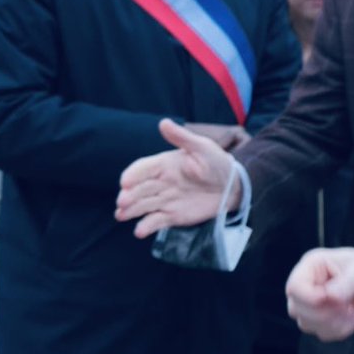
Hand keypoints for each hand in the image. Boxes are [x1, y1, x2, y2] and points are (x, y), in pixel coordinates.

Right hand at [115, 118, 239, 237]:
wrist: (233, 186)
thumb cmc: (217, 162)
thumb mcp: (202, 147)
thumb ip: (182, 138)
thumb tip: (163, 122)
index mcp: (164, 164)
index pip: (143, 169)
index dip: (133, 175)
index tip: (125, 182)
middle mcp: (161, 183)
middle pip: (139, 189)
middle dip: (128, 195)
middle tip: (122, 202)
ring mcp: (165, 200)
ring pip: (143, 205)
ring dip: (131, 211)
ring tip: (120, 215)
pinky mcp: (172, 216)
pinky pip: (156, 221)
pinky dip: (147, 226)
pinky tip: (139, 231)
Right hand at [285, 247, 353, 341]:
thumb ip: (347, 283)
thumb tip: (330, 297)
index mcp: (313, 265)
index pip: (295, 287)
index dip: (311, 299)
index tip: (335, 301)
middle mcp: (308, 283)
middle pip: (296, 309)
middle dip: (325, 314)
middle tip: (348, 307)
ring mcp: (313, 302)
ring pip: (306, 324)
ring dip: (332, 324)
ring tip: (352, 313)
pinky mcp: (322, 318)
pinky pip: (320, 333)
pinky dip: (338, 331)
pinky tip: (352, 319)